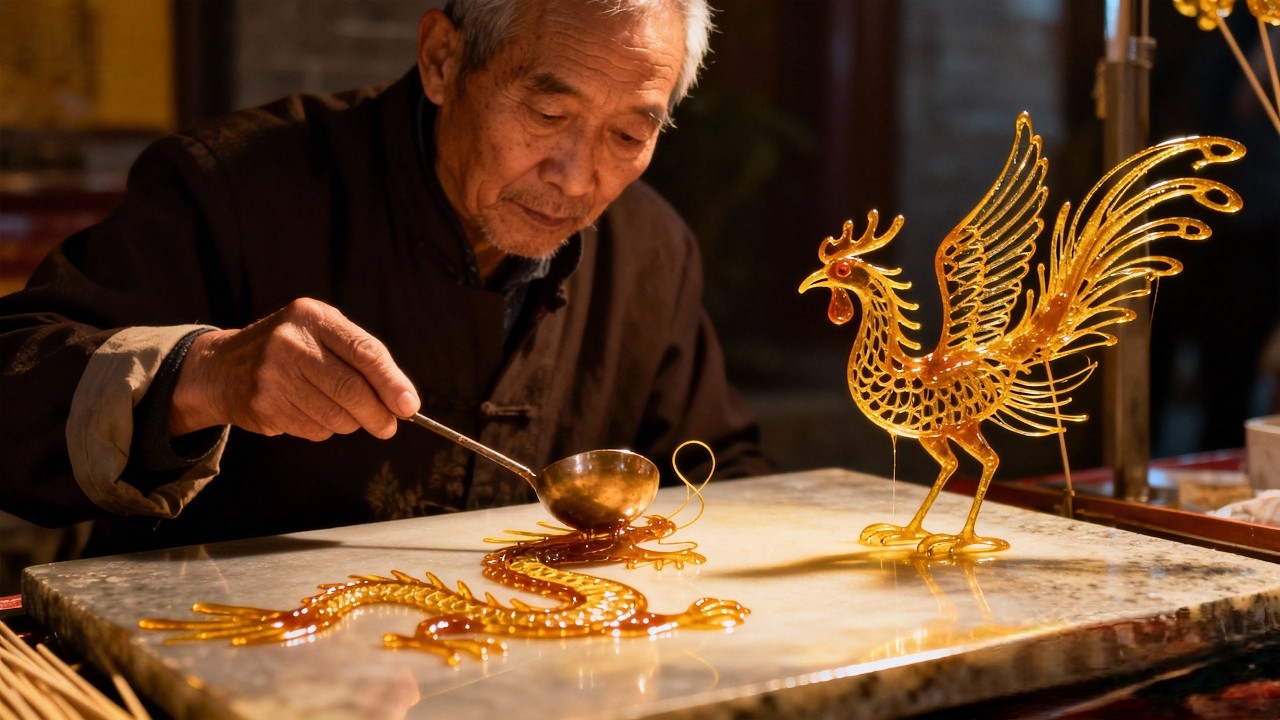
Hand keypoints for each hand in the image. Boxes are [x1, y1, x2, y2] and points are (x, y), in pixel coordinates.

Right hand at [169, 298, 420, 440]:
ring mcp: (272, 375)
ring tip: (343, 412)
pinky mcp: (263, 406)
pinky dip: (325, 428)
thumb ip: (362, 359)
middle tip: (389, 426)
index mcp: (312, 316)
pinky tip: (311, 412)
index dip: (391, 382)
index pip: (364, 351)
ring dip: (350, 422)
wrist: (222, 367)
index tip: (409, 405)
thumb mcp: (320, 334)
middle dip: (378, 414)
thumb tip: (404, 401)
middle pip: (351, 389)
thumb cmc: (290, 350)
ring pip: (335, 416)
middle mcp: (290, 342)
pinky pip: (314, 430)